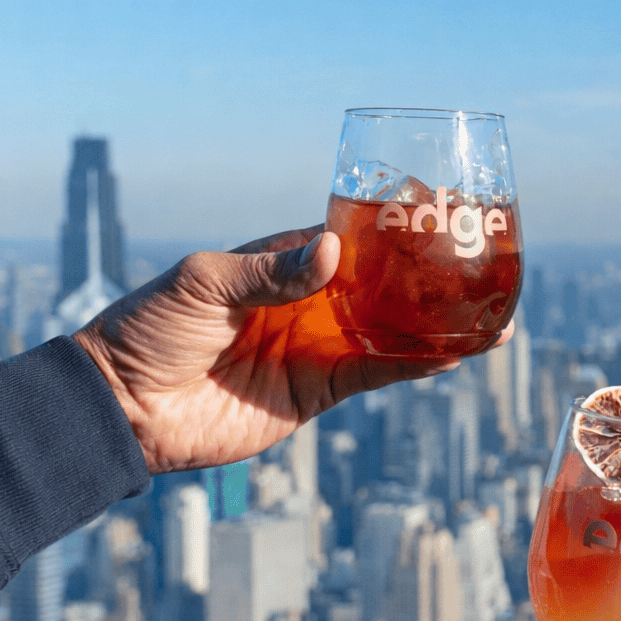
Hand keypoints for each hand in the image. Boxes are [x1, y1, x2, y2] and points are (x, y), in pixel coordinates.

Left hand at [74, 226, 483, 474]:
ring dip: (440, 322)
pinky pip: (380, 372)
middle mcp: (309, 300)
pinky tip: (459, 353)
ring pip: (394, 328)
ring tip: (495, 312)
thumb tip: (331, 252)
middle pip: (384, 282)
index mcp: (281, 260)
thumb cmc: (149, 330)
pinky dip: (420, 363)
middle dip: (431, 274)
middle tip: (482, 259)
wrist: (125, 409)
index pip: (350, 235)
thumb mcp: (203, 284)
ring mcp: (318, 345)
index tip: (439, 210)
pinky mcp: (321, 390)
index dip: (393, 226)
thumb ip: (268, 272)